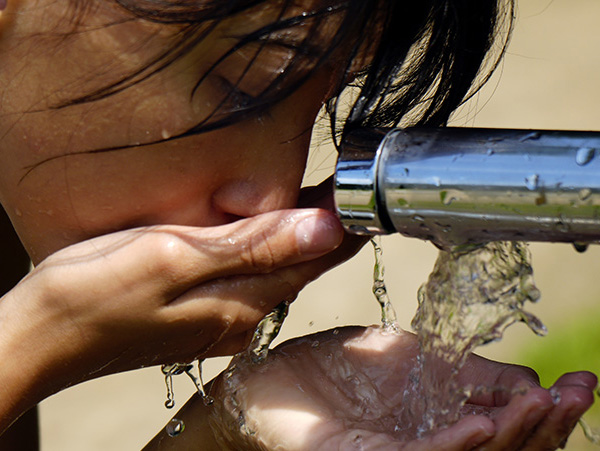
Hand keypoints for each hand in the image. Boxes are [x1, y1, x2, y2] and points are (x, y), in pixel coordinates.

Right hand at [0, 205, 362, 429]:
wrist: (41, 338)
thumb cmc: (93, 293)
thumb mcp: (173, 258)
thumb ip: (251, 246)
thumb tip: (326, 228)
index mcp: (243, 298)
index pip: (318, 255)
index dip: (347, 221)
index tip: (367, 189)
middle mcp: (243, 315)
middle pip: (303, 263)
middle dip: (328, 227)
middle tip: (348, 185)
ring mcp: (223, 319)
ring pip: (278, 271)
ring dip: (299, 237)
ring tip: (316, 200)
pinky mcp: (202, 316)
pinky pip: (251, 279)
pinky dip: (267, 251)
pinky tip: (262, 234)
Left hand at [207, 327, 594, 449]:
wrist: (272, 378)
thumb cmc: (338, 371)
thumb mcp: (413, 358)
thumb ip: (467, 372)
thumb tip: (529, 379)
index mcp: (442, 427)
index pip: (510, 432)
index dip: (550, 413)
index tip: (583, 384)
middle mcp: (428, 449)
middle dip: (544, 428)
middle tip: (574, 396)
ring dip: (510, 437)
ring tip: (540, 406)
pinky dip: (454, 444)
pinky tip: (483, 425)